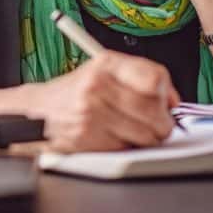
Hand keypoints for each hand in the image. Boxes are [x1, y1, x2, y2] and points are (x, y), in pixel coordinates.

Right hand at [27, 51, 178, 152]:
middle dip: (161, 122)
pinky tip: (113, 136)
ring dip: (145, 138)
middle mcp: (97, 85)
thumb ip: (140, 79)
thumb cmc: (76, 92)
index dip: (166, 94)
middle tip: (155, 123)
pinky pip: (127, 149)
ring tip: (130, 129)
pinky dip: (126, 148)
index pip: (154, 78)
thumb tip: (173, 101)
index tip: (166, 102)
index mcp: (106, 63)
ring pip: (146, 135)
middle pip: (155, 111)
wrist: (39, 110)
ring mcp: (91, 113)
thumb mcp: (105, 73)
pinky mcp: (87, 138)